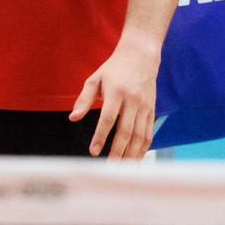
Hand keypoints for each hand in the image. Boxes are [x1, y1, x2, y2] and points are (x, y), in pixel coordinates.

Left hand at [69, 30, 159, 158]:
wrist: (140, 56)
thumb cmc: (114, 69)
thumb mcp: (95, 79)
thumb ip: (83, 99)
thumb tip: (73, 118)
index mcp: (116, 91)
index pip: (108, 118)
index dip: (100, 136)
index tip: (93, 151)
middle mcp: (132, 100)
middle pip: (126, 131)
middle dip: (118, 151)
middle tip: (110, 168)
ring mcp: (144, 106)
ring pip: (139, 135)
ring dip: (132, 154)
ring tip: (123, 169)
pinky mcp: (152, 109)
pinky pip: (149, 132)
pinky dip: (143, 148)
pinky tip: (136, 158)